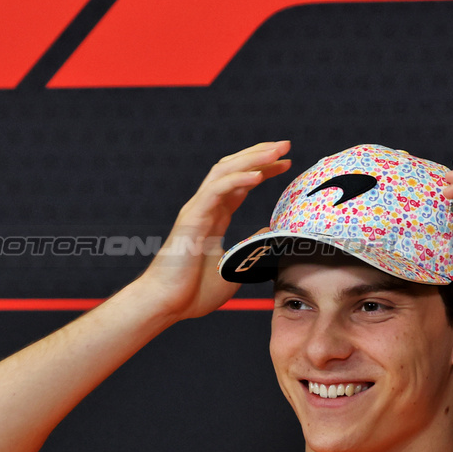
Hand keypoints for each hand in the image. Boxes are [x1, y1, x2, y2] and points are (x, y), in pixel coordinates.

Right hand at [135, 141, 291, 321]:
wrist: (166, 305)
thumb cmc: (193, 292)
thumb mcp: (235, 266)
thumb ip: (251, 247)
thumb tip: (271, 232)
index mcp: (213, 218)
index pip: (240, 184)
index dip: (262, 170)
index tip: (286, 164)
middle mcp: (205, 209)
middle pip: (233, 169)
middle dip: (259, 155)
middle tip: (285, 146)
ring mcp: (197, 210)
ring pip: (224, 171)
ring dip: (251, 158)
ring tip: (276, 151)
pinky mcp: (191, 219)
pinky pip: (216, 191)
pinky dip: (237, 180)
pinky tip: (258, 175)